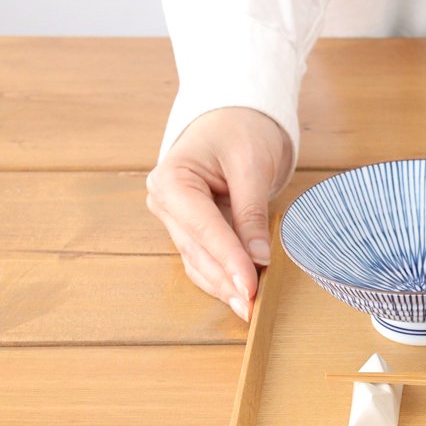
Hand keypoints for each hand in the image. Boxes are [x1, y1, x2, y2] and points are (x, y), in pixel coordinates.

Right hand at [146, 107, 291, 320]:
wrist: (235, 116)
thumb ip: (252, 212)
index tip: (250, 285)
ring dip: (224, 286)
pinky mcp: (192, 229)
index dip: (228, 259)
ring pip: (198, 261)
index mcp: (172, 179)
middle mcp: (165, 202)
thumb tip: (259, 258)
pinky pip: (204, 258)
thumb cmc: (242, 130)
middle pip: (197, 250)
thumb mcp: (252, 165)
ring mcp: (176, 218)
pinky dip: (223, 276)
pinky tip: (242, 295)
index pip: (203, 227)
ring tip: (250, 308)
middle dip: (226, 280)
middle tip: (253, 306)